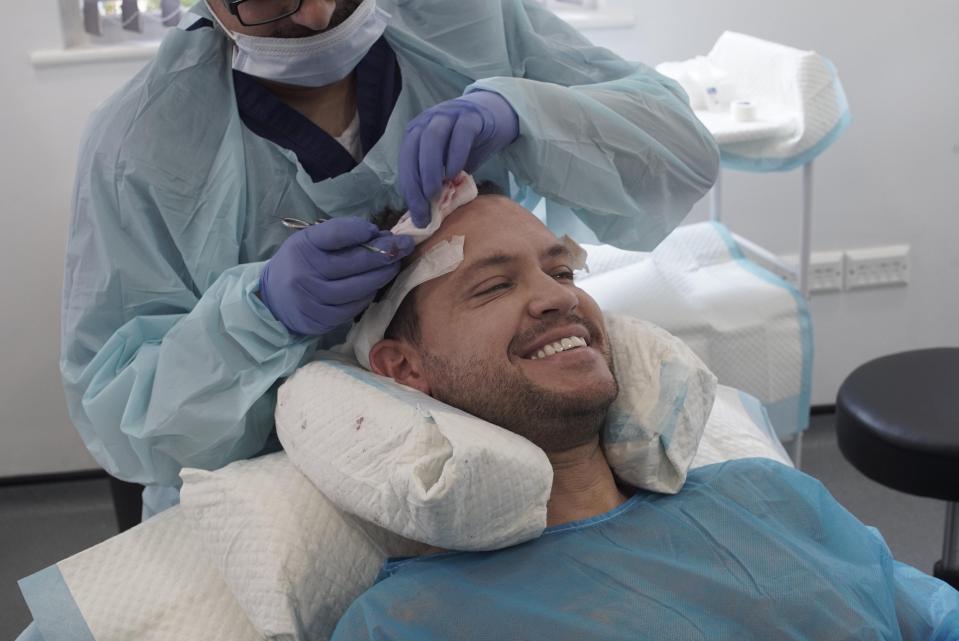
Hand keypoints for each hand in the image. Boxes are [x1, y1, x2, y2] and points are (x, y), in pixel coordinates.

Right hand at [259, 217, 414, 335]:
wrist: (273, 300)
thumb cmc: (299, 264)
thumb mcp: (310, 242)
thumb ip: (340, 235)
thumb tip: (379, 235)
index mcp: (303, 247)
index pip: (336, 234)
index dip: (360, 230)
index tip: (376, 230)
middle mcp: (306, 273)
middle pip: (354, 262)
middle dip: (384, 253)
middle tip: (404, 246)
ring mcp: (313, 299)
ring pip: (358, 288)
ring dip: (382, 276)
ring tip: (394, 266)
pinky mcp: (321, 319)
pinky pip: (354, 307)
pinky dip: (368, 295)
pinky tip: (374, 286)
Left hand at [399, 90, 518, 226]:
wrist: (495, 114)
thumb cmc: (468, 144)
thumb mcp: (448, 163)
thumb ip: (437, 180)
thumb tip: (425, 212)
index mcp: (417, 133)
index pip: (405, 162)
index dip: (408, 190)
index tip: (417, 215)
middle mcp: (428, 121)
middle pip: (413, 151)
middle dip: (415, 184)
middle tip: (424, 210)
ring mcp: (448, 115)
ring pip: (432, 139)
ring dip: (430, 169)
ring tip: (435, 193)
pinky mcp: (471, 116)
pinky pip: (460, 134)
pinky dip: (455, 155)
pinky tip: (456, 174)